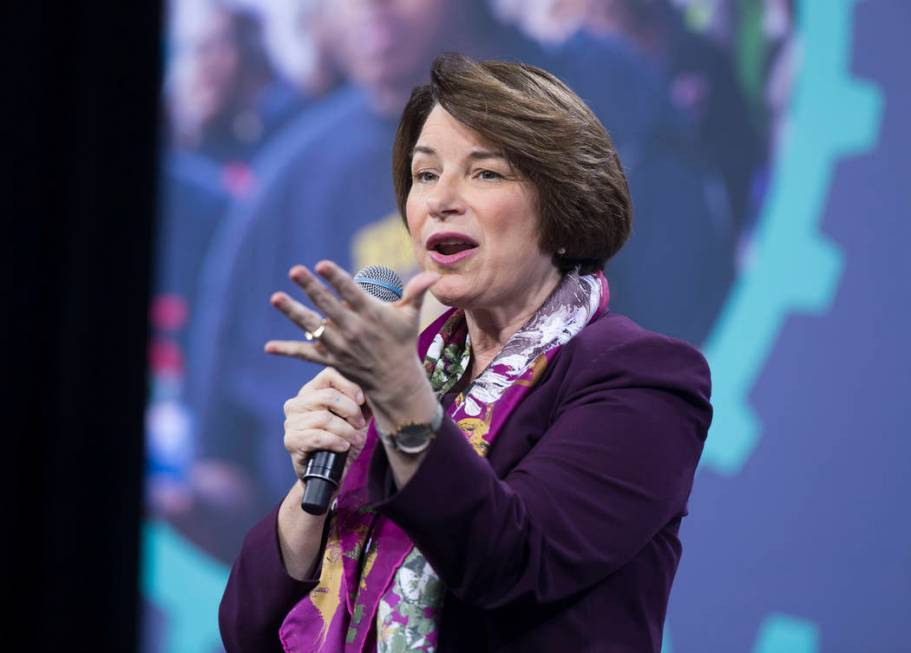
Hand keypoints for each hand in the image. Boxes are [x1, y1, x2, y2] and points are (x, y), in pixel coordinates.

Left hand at [265, 261, 440, 431]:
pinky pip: (306, 354)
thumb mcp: (410, 316)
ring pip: (313, 327)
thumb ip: (416, 292)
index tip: (322, 264)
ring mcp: (340, 346)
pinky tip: (269, 347)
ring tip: (275, 298)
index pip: (351, 292)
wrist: (395, 380)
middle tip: (295, 271)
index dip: (336, 278)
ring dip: (293, 313)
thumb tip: (433, 276)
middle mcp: (354, 330)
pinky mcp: (330, 360)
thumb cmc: (402, 342)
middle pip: (328, 305)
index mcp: (372, 315)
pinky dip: (288, 351)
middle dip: (311, 288)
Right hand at [283, 367, 369, 481]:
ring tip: (355, 439)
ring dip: (346, 430)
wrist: (329, 475)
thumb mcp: (356, 420)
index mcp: (311, 391)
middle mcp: (297, 403)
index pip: (329, 374)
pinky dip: (335, 441)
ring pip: (324, 418)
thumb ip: (362, 403)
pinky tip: (344, 446)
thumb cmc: (342, 442)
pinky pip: (317, 437)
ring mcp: (291, 422)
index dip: (349, 386)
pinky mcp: (291, 440)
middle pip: (328, 396)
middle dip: (351, 411)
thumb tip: (375, 388)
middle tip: (360, 425)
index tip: (362, 400)